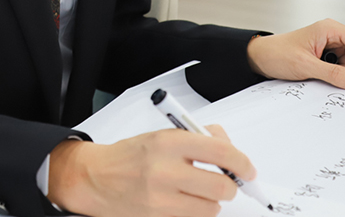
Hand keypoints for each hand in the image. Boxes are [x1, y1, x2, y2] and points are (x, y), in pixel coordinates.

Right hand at [48, 126, 254, 216]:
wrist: (96, 178)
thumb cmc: (130, 156)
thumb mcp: (162, 135)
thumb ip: (197, 137)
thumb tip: (230, 148)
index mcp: (168, 142)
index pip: (221, 152)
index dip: (242, 163)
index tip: (248, 169)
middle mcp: (165, 169)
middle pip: (222, 186)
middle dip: (229, 186)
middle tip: (226, 182)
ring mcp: (161, 197)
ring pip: (212, 207)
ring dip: (211, 201)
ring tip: (196, 191)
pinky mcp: (158, 216)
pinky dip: (196, 212)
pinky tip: (183, 202)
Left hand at [246, 18, 344, 89]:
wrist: (259, 57)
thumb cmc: (277, 54)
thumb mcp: (305, 66)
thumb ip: (332, 74)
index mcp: (329, 29)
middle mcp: (332, 34)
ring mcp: (330, 44)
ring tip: (331, 79)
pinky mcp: (326, 55)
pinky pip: (344, 66)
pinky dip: (342, 75)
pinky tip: (329, 79)